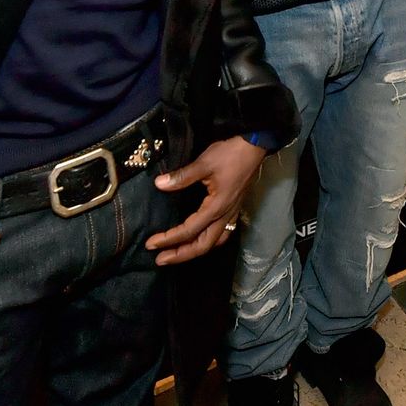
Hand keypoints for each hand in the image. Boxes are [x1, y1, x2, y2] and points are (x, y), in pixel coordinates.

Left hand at [144, 135, 266, 265]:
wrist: (254, 146)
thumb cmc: (230, 154)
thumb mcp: (204, 163)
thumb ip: (181, 177)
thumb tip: (159, 184)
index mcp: (215, 207)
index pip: (189, 230)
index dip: (169, 238)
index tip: (151, 243)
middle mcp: (224, 216)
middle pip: (202, 245)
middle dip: (181, 255)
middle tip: (160, 259)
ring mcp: (231, 214)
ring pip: (213, 242)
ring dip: (195, 251)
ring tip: (177, 255)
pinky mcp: (234, 209)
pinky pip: (222, 234)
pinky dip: (209, 242)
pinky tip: (200, 240)